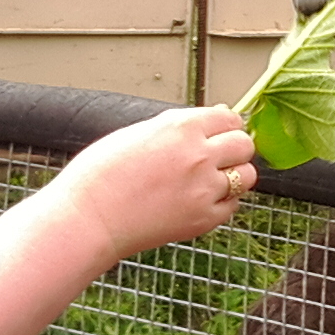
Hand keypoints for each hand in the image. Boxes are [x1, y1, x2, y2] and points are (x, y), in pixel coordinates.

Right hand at [52, 104, 257, 257]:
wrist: (88, 219)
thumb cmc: (101, 174)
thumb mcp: (137, 133)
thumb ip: (179, 126)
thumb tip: (214, 116)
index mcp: (181, 127)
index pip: (229, 117)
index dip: (225, 125)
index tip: (219, 132)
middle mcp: (199, 155)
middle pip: (245, 145)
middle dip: (235, 148)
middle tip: (219, 156)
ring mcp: (204, 189)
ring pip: (246, 176)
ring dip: (234, 175)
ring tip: (211, 180)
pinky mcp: (203, 219)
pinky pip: (232, 206)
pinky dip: (222, 203)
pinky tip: (200, 201)